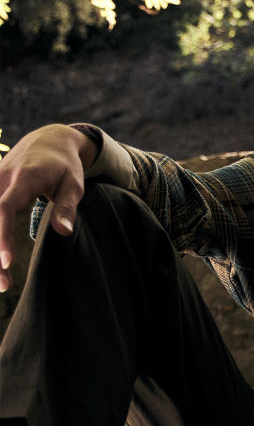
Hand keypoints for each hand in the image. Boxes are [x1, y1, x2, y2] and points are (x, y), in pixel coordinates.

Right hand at [0, 124, 97, 291]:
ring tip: (1, 282)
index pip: (4, 207)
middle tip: (3, 285)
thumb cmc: (65, 166)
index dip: (2, 235)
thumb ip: (67, 207)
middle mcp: (1, 177)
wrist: (49, 140)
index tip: (7, 261)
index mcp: (23, 177)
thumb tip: (63, 232)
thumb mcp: (74, 184)